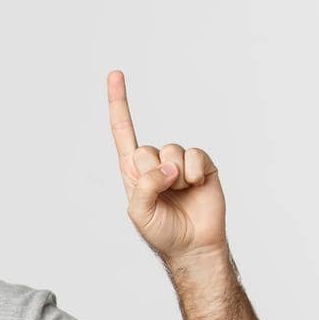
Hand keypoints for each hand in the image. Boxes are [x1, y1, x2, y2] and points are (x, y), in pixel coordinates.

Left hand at [107, 70, 225, 261]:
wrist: (193, 245)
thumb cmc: (162, 231)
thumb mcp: (139, 212)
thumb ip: (144, 186)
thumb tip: (168, 166)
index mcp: (134, 171)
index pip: (123, 131)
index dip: (119, 103)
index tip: (115, 74)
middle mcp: (156, 163)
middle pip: (148, 148)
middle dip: (154, 174)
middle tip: (164, 194)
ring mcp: (180, 163)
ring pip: (172, 150)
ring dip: (176, 176)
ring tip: (180, 193)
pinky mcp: (203, 165)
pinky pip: (196, 155)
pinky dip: (195, 173)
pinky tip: (196, 187)